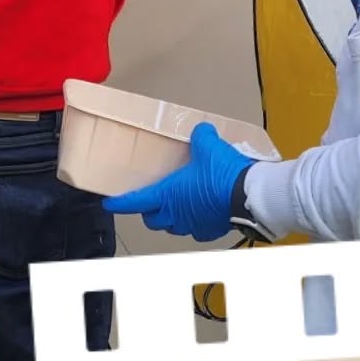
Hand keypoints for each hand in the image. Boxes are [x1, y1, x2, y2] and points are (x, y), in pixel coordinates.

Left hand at [103, 121, 254, 243]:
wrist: (249, 196)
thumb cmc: (223, 175)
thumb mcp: (209, 147)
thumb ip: (200, 137)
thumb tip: (201, 130)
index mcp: (168, 194)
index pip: (136, 201)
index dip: (120, 203)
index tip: (110, 204)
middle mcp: (177, 213)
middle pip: (153, 219)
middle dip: (148, 212)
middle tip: (150, 202)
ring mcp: (193, 224)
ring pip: (173, 226)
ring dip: (170, 218)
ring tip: (176, 206)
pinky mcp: (210, 230)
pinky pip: (197, 230)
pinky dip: (195, 222)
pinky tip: (201, 212)